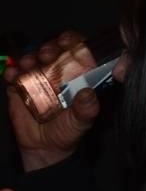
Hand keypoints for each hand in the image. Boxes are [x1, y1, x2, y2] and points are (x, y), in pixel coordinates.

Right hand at [4, 31, 99, 171]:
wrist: (45, 147)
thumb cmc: (68, 131)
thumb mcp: (81, 122)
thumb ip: (86, 109)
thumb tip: (89, 93)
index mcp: (77, 77)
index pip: (77, 51)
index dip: (73, 42)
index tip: (68, 43)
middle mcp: (57, 73)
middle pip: (52, 50)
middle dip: (49, 48)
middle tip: (48, 55)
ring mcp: (36, 78)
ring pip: (31, 58)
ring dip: (30, 57)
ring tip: (30, 64)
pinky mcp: (18, 86)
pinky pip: (12, 74)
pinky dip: (11, 72)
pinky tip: (13, 76)